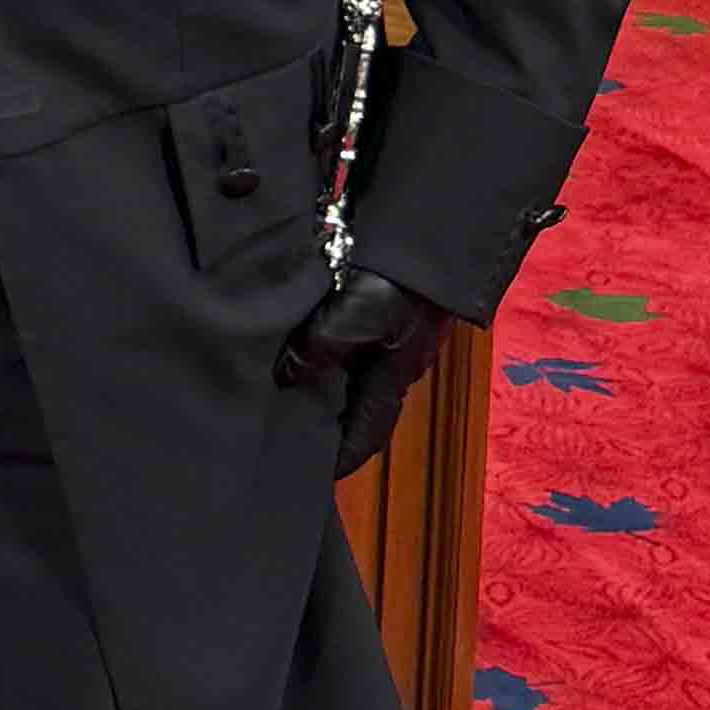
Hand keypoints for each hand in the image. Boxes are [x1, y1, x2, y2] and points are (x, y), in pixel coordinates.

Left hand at [277, 263, 456, 466]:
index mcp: (390, 380)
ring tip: (279, 380)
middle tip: (284, 424)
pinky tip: (299, 334)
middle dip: (326, 417)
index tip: (313, 475)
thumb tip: (283, 376)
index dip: (340, 457)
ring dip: (321, 375)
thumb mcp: (351, 321)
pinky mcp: (384, 305)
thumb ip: (316, 351)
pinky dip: (324, 343)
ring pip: (350, 369)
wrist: (429, 235)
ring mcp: (392, 335)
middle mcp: (393, 364)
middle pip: (356, 404)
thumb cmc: (396, 287)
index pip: (365, 436)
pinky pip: (348, 337)